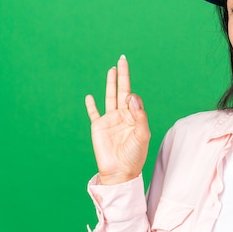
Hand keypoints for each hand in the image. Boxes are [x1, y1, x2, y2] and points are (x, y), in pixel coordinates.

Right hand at [85, 55, 150, 184]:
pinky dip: (91, 105)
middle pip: (122, 91)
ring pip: (110, 97)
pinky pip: (94, 113)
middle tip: (122, 59)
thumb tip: (131, 96)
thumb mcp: (142, 135)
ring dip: (111, 83)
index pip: (135, 99)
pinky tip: (89, 96)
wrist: (120, 172)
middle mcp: (123, 116)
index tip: (130, 101)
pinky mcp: (98, 126)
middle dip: (123, 76)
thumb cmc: (134, 156)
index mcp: (135, 117)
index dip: (133, 97)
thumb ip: (139, 116)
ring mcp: (110, 120)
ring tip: (112, 69)